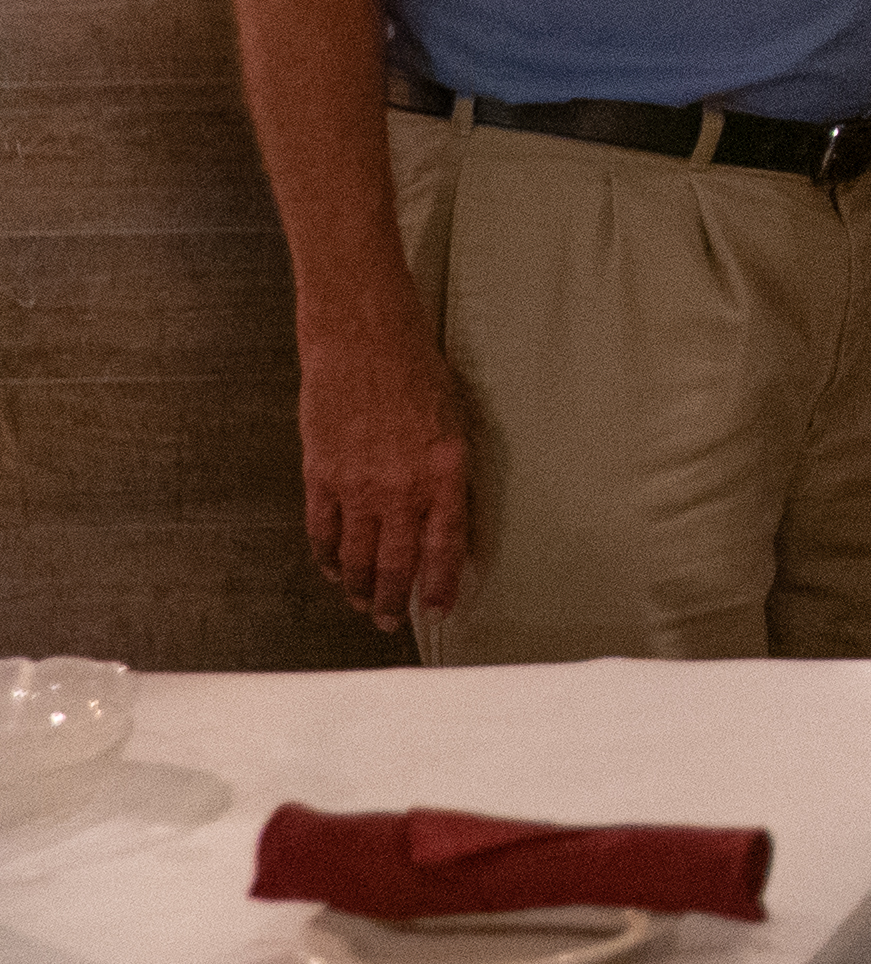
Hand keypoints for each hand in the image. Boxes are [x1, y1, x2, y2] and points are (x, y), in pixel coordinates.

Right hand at [300, 330, 472, 631]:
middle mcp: (400, 488)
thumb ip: (449, 477)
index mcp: (444, 474)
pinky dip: (326, 556)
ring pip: (354, 557)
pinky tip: (331, 568)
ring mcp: (356, 486)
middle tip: (389, 621)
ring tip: (361, 603)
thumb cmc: (417, 374)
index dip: (438, 585)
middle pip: (394, 563)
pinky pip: (322, 531)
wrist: (363, 342)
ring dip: (357, 587)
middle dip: (392, 600)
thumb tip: (447, 520)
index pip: (444, 548)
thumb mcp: (456, 425)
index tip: (436, 609)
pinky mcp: (320, 476)